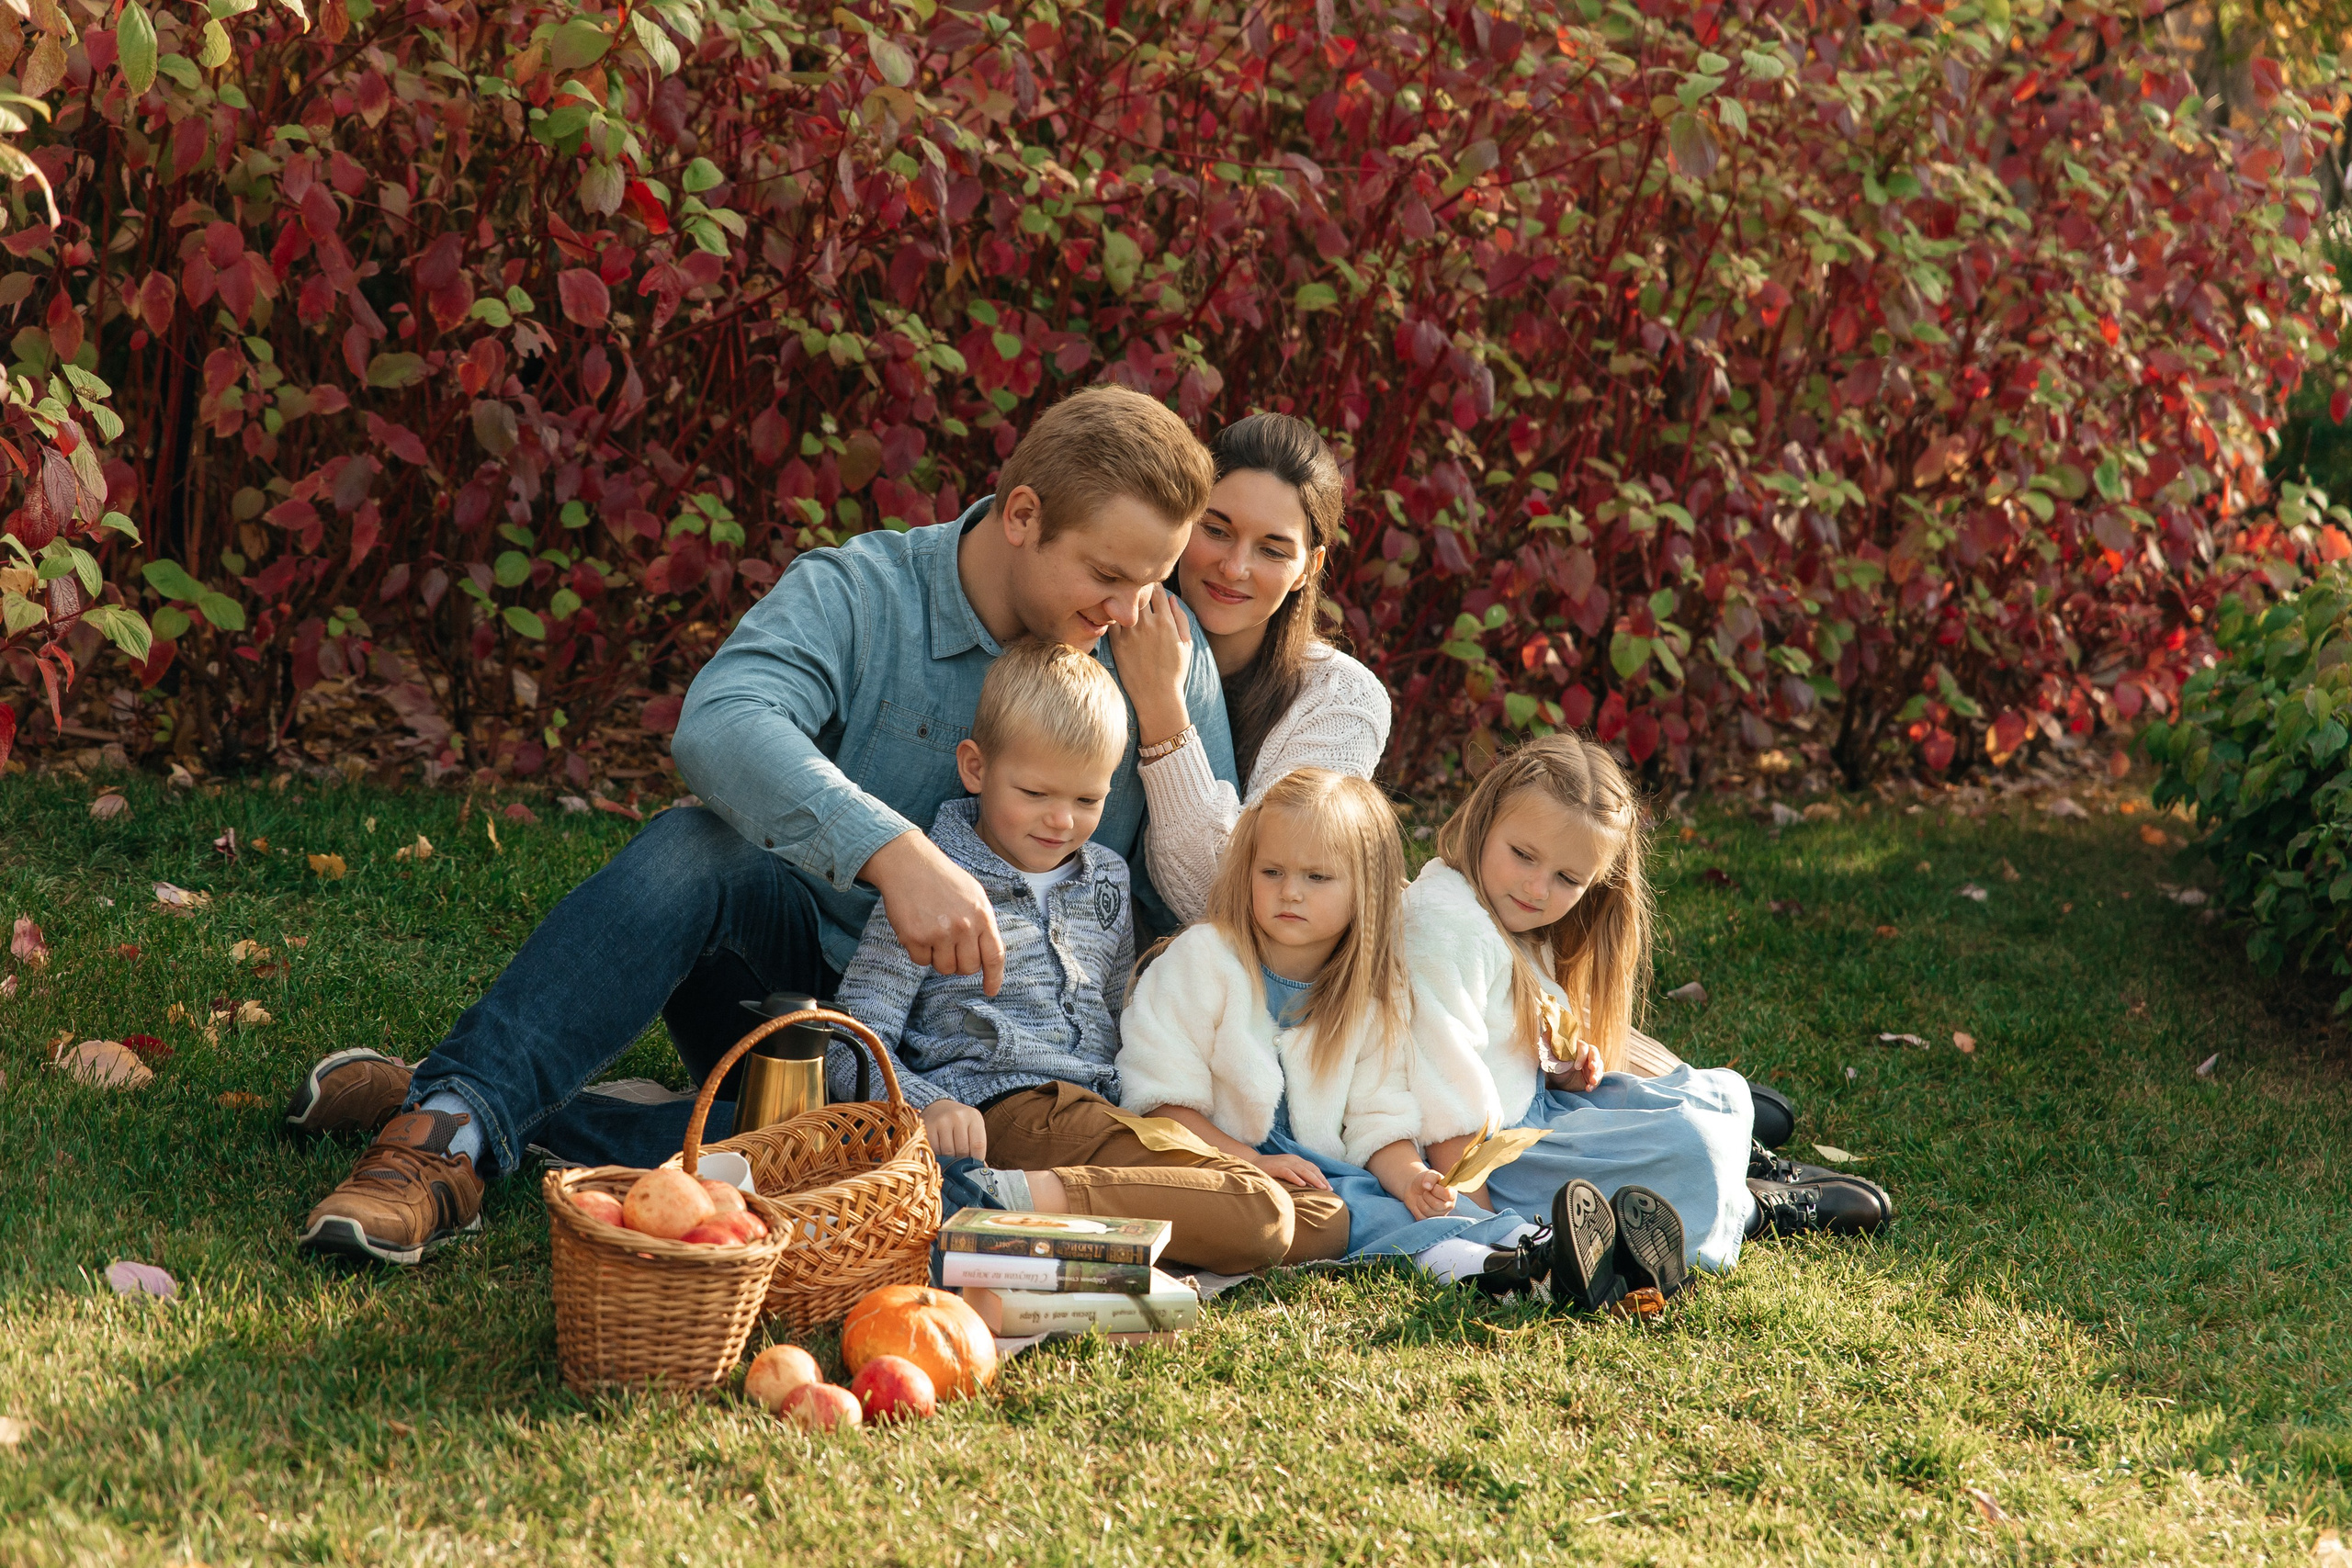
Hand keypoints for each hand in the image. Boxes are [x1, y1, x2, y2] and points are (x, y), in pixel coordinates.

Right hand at [861, 830, 1003, 995]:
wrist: (909, 863)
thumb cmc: (942, 879)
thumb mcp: (974, 895)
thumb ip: (982, 923)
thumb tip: (987, 953)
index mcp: (982, 915)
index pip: (994, 955)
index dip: (994, 977)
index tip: (990, 990)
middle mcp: (963, 926)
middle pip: (968, 968)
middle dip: (960, 964)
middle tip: (951, 948)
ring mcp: (939, 933)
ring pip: (944, 968)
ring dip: (939, 958)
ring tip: (934, 934)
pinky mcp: (915, 937)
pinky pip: (921, 961)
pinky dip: (919, 951)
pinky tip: (918, 929)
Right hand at [921, 1099, 988, 1161]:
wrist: (938, 1107)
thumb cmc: (959, 1122)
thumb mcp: (972, 1128)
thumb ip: (977, 1147)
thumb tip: (982, 1170)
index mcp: (974, 1116)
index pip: (978, 1145)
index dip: (976, 1160)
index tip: (973, 1166)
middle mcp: (958, 1116)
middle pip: (963, 1151)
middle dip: (962, 1162)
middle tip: (959, 1164)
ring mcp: (942, 1121)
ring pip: (948, 1153)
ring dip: (949, 1160)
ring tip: (949, 1158)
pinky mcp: (927, 1127)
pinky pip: (934, 1150)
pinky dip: (937, 1156)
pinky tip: (939, 1152)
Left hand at [1106, 583, 1193, 747]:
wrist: (1157, 696)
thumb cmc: (1175, 671)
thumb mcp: (1186, 643)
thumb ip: (1180, 618)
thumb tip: (1171, 598)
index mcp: (1166, 621)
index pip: (1157, 590)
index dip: (1153, 585)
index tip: (1150, 587)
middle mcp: (1147, 624)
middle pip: (1139, 593)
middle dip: (1137, 588)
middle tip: (1133, 588)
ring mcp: (1130, 633)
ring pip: (1123, 604)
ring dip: (1123, 599)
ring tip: (1122, 599)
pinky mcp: (1116, 643)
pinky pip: (1111, 620)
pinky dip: (1112, 614)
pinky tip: (1114, 615)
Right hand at [1250, 1151, 1331, 1190]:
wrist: (1253, 1163)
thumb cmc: (1271, 1170)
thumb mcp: (1286, 1170)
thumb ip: (1296, 1175)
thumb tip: (1309, 1187)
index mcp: (1296, 1160)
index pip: (1312, 1168)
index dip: (1321, 1177)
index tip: (1329, 1187)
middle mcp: (1292, 1159)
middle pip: (1310, 1169)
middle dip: (1320, 1179)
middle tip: (1329, 1189)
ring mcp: (1284, 1163)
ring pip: (1302, 1170)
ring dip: (1313, 1179)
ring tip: (1320, 1188)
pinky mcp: (1276, 1167)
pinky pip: (1288, 1172)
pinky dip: (1296, 1178)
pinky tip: (1302, 1185)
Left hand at [1401, 1165, 1457, 1221]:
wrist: (1415, 1188)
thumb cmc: (1426, 1181)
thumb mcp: (1429, 1174)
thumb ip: (1430, 1178)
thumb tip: (1427, 1186)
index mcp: (1452, 1194)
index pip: (1447, 1195)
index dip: (1436, 1190)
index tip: (1432, 1186)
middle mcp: (1448, 1206)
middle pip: (1436, 1205)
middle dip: (1426, 1196)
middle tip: (1425, 1191)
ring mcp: (1439, 1215)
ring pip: (1427, 1211)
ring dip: (1420, 1201)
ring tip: (1423, 1197)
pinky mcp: (1429, 1220)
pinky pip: (1421, 1217)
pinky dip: (1416, 1209)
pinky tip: (1420, 1204)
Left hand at [1549, 1037, 1603, 1092]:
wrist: (1559, 1083)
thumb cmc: (1555, 1069)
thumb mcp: (1551, 1061)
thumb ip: (1550, 1049)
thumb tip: (1545, 1034)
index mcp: (1576, 1048)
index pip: (1583, 1047)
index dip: (1582, 1056)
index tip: (1576, 1067)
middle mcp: (1586, 1054)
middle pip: (1595, 1053)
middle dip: (1595, 1061)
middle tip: (1592, 1068)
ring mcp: (1591, 1064)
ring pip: (1599, 1066)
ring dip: (1596, 1074)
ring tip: (1591, 1082)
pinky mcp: (1594, 1074)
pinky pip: (1598, 1077)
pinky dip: (1595, 1083)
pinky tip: (1588, 1088)